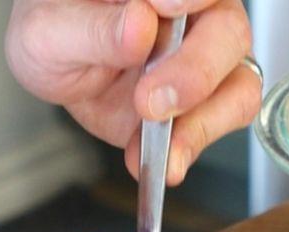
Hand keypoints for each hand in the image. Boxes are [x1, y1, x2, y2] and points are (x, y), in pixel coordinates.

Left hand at [6, 0, 259, 184]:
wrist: (58, 67)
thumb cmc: (55, 29)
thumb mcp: (49, 29)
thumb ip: (94, 29)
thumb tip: (139, 27)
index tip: (166, 8)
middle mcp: (196, 9)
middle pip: (228, 31)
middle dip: (195, 71)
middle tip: (151, 100)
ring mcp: (207, 55)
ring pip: (239, 82)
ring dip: (202, 120)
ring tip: (163, 147)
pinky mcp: (206, 101)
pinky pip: (223, 121)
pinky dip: (195, 145)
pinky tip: (163, 160)